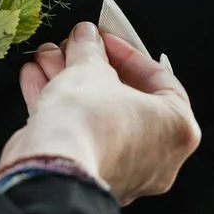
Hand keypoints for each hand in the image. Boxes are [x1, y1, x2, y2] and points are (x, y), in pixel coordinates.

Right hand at [0, 23, 199, 203]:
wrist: (53, 167)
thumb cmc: (90, 121)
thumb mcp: (92, 67)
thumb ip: (90, 48)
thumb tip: (86, 38)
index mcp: (176, 127)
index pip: (159, 79)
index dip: (127, 53)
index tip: (105, 41)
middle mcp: (158, 155)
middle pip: (123, 97)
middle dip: (91, 67)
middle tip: (75, 49)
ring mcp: (125, 169)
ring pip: (97, 115)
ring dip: (69, 83)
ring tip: (47, 59)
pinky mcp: (92, 175)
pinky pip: (80, 134)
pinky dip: (61, 108)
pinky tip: (36, 81)